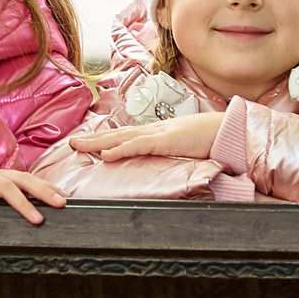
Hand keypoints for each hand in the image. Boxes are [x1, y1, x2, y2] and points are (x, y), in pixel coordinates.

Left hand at [80, 110, 224, 161]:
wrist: (227, 130)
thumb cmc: (209, 140)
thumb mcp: (184, 149)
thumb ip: (170, 156)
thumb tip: (163, 167)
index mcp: (157, 134)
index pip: (125, 136)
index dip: (106, 139)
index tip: (88, 143)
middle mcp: (153, 131)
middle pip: (116, 135)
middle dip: (93, 139)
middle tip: (71, 143)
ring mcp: (157, 134)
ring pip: (120, 138)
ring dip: (97, 142)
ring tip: (77, 145)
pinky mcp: (164, 141)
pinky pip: (137, 146)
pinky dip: (119, 149)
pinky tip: (105, 155)